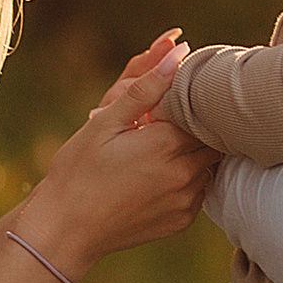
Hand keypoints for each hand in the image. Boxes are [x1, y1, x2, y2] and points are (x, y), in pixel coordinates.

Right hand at [23, 36, 210, 269]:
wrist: (66, 231)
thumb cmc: (78, 172)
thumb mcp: (105, 123)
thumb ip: (146, 87)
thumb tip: (180, 52)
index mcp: (166, 143)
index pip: (205, 109)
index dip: (192, 100)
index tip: (175, 97)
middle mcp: (184, 173)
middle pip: (216, 136)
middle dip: (200, 123)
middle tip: (173, 120)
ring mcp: (186, 200)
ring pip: (212, 163)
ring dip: (198, 150)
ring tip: (168, 145)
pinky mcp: (182, 219)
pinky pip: (202, 189)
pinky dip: (192, 176)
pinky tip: (164, 171)